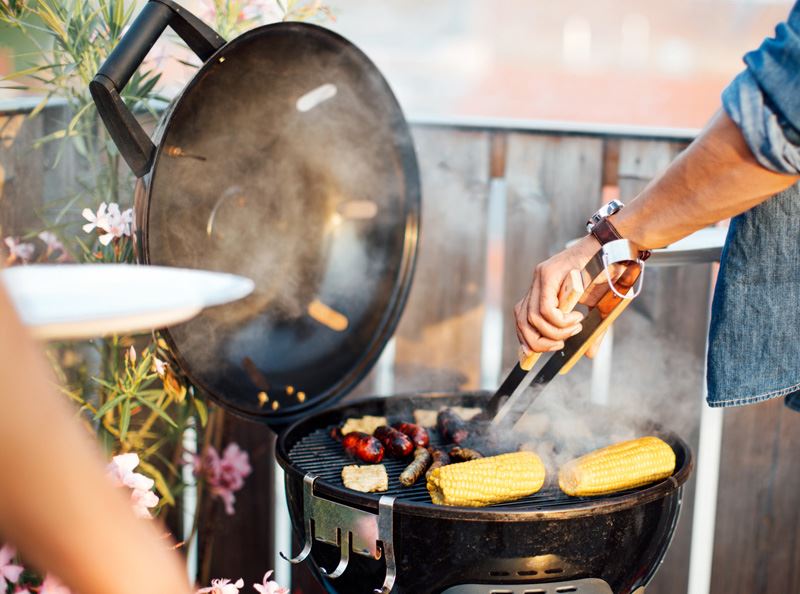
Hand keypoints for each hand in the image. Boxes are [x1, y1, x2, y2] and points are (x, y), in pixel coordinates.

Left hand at [514, 234, 612, 358]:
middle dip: (538, 342)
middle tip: (560, 344)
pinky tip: (576, 318)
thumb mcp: (596, 308)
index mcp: (542, 289)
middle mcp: (537, 282)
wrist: (616, 248)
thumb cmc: (607, 276)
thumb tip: (590, 354)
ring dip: (555, 331)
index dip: (526, 338)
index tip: (540, 351)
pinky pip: (545, 308)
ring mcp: (541, 276)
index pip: (521, 317)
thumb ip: (590, 330)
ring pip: (533, 317)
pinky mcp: (549, 273)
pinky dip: (560, 321)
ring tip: (574, 327)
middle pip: (522, 320)